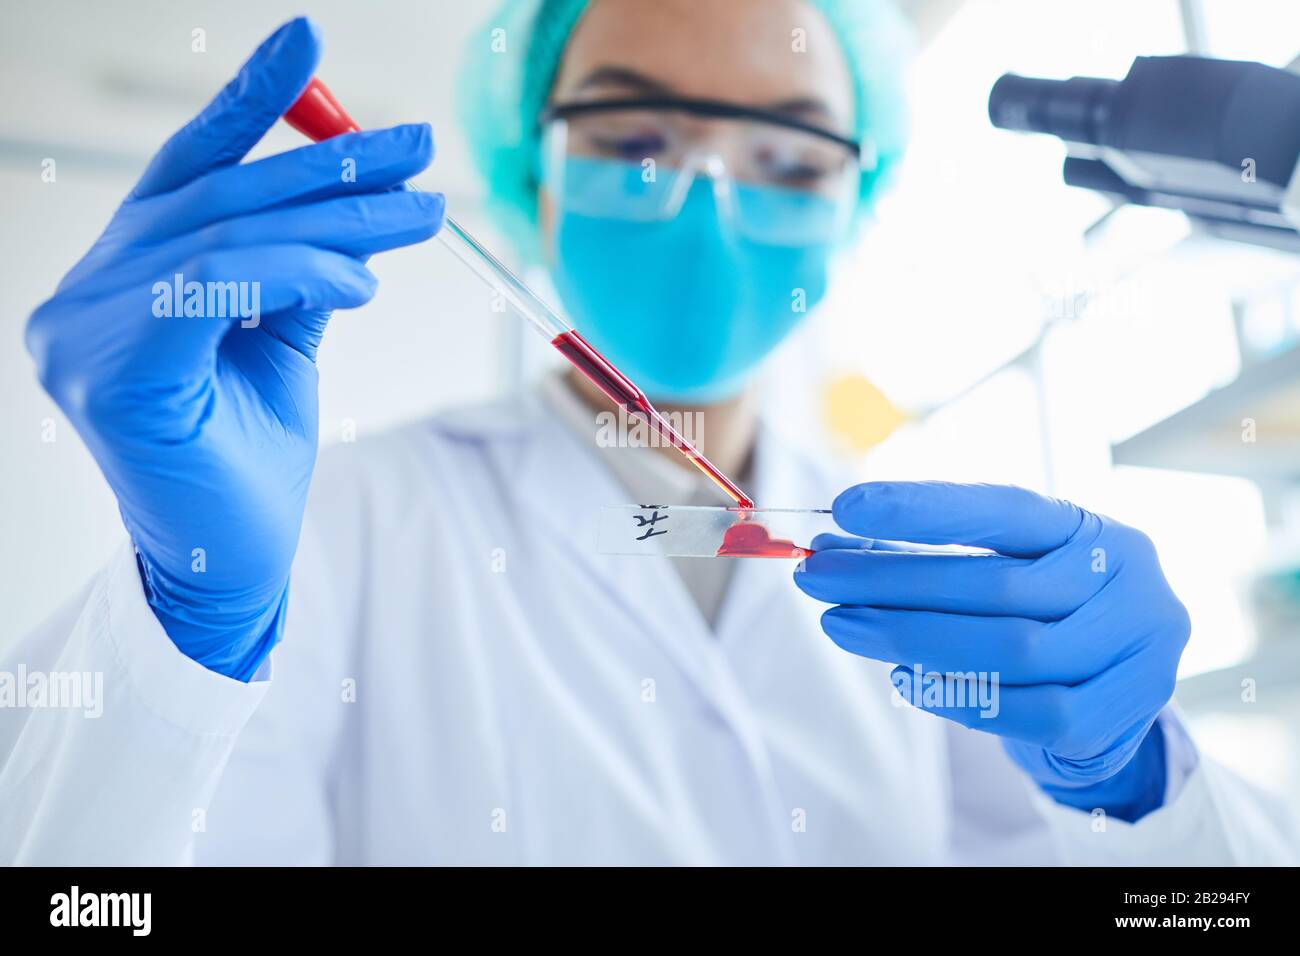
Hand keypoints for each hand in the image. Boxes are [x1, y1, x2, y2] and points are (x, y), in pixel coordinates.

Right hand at [25, 18, 444, 679]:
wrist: (235, 563)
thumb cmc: (252, 455)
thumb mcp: (282, 342)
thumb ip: (296, 271)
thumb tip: (353, 207)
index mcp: (120, 278)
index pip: (187, 170)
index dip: (248, 99)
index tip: (311, 38)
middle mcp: (83, 295)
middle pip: (220, 197)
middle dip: (330, 166)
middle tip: (422, 147)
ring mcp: (83, 334)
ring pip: (227, 236)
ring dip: (337, 221)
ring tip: (418, 216)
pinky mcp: (111, 376)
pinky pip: (216, 289)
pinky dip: (297, 273)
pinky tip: (362, 281)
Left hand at [794, 481, 1189, 820]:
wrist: (1112, 690)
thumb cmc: (1035, 613)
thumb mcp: (992, 567)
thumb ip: (917, 556)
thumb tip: (826, 546)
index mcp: (1088, 527)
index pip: (1003, 509)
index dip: (924, 508)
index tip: (846, 507)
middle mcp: (1125, 579)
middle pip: (994, 583)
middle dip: (890, 581)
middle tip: (815, 579)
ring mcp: (1134, 648)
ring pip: (1010, 650)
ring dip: (911, 639)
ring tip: (843, 627)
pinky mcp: (1118, 714)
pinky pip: (1027, 710)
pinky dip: (957, 695)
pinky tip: (904, 679)